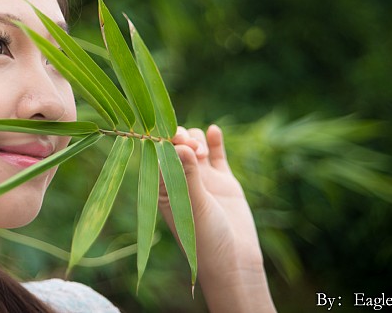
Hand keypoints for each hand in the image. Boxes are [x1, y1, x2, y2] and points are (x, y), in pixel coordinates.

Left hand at [159, 125, 275, 311]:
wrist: (234, 261)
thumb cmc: (205, 240)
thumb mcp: (194, 206)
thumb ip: (188, 176)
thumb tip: (178, 145)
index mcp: (163, 187)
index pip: (157, 154)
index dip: (165, 141)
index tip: (175, 140)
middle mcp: (180, 179)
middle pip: (176, 145)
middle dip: (182, 138)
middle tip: (192, 146)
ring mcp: (202, 178)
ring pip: (195, 145)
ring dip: (196, 140)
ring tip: (202, 152)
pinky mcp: (223, 180)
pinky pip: (217, 154)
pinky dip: (214, 140)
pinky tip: (214, 130)